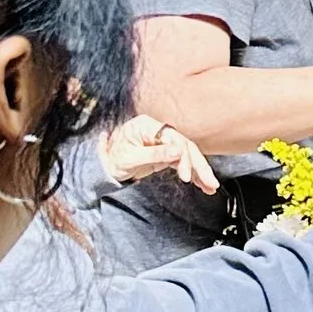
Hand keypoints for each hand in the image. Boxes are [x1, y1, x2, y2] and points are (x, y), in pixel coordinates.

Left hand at [99, 112, 216, 190]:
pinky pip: (183, 162)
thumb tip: (178, 151)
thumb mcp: (131, 158)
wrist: (102, 168)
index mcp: (147, 125)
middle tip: (210, 181)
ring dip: (200, 171)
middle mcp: (158, 131)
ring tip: (210, 186)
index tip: (186, 176)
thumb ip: (156, 154)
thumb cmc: (111, 160)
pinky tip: (202, 184)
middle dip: (199, 165)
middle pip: (185, 146)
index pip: (174, 138)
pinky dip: (193, 173)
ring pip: (188, 155)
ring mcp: (162, 142)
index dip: (183, 157)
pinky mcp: (165, 153)